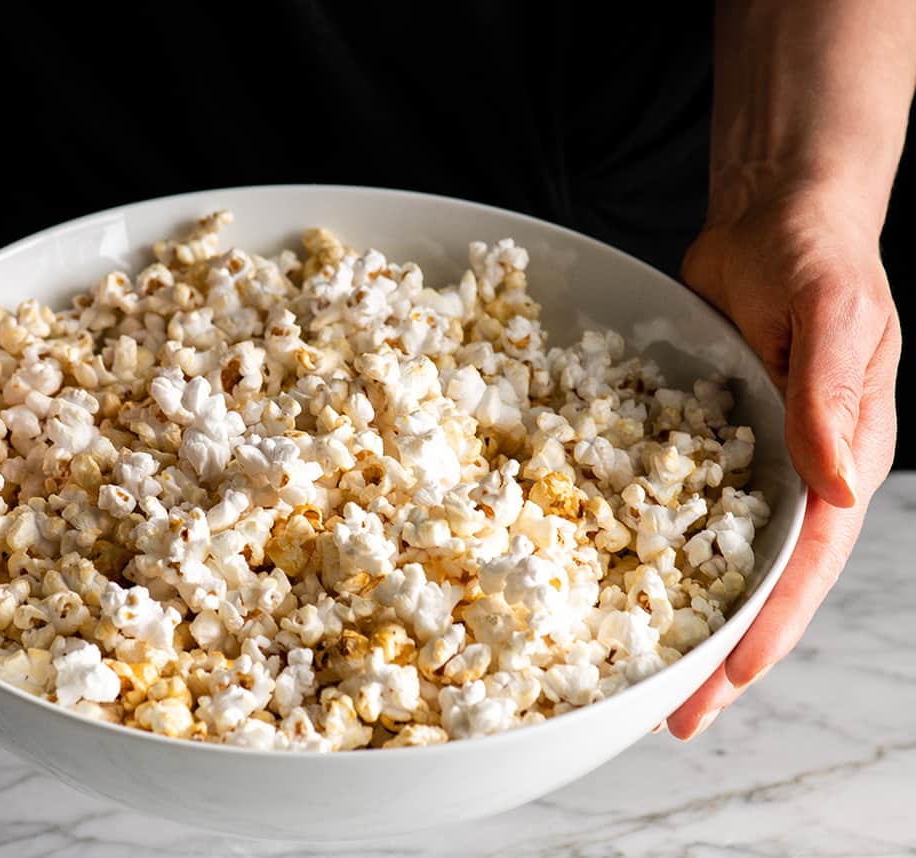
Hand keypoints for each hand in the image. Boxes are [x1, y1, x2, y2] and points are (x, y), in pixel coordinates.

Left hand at [670, 185, 900, 738]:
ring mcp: (742, 462)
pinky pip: (668, 502)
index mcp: (840, 461)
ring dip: (677, 612)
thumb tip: (838, 484)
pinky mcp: (698, 439)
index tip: (722, 684)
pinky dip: (643, 546)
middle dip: (716, 651)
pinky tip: (603, 577)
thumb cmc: (818, 258)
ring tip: (631, 671)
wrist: (772, 219)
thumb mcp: (833, 316)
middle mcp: (792, 476)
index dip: (766, 628)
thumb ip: (830, 396)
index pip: (804, 566)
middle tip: (665, 717)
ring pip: (708, 555)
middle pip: (755, 581)